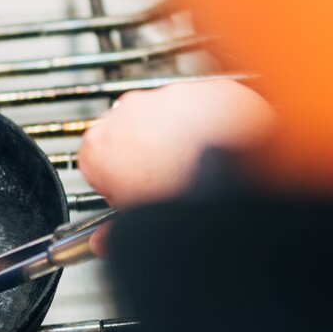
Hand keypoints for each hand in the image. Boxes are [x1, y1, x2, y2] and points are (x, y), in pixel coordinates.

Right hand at [78, 80, 275, 248]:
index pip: (93, 165)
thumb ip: (112, 233)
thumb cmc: (181, 190)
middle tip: (166, 183)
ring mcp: (167, 96)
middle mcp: (128, 111)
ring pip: (167, 117)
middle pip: (129, 136)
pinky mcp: (204, 89)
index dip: (114, 184)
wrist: (239, 169)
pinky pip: (203, 107)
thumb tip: (104, 243)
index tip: (132, 195)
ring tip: (196, 168)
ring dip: (178, 138)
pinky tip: (218, 150)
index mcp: (99, 144)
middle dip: (145, 156)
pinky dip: (210, 124)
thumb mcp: (138, 221)